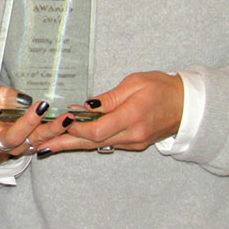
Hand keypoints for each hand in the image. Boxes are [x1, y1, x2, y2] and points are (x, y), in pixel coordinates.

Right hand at [0, 82, 68, 164]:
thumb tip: (23, 99)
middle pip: (12, 138)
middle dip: (27, 123)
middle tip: (40, 108)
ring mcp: (17, 147)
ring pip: (34, 141)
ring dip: (52, 130)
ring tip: (66, 117)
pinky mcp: (32, 146)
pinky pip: (47, 142)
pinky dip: (59, 133)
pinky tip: (70, 121)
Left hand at [35, 72, 183, 153]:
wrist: (188, 106)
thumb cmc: (162, 88)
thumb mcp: (135, 83)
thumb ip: (109, 98)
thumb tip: (84, 106)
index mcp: (132, 117)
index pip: (96, 130)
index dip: (74, 127)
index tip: (57, 121)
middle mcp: (131, 135)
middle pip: (91, 143)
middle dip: (64, 143)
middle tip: (39, 144)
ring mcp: (133, 143)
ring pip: (96, 145)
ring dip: (72, 144)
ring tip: (47, 145)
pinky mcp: (133, 144)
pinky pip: (106, 144)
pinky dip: (87, 142)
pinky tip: (71, 140)